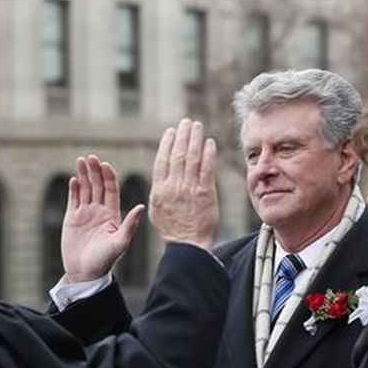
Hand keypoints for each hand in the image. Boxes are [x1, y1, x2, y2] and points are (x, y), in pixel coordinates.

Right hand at [61, 155, 143, 281]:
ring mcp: (85, 214)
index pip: (111, 190)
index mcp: (112, 215)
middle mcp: (99, 211)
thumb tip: (141, 206)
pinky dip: (73, 189)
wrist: (85, 274)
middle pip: (98, 185)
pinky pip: (73, 199)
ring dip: (83, 175)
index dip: (108, 177)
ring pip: (85, 189)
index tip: (104, 165)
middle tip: (90, 157)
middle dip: (94, 171)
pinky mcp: (72, 219)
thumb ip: (129, 225)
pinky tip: (73, 179)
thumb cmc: (104, 261)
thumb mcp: (119, 243)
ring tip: (80, 160)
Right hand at [149, 118, 217, 249]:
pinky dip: (208, 153)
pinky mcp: (206, 193)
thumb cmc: (173, 229)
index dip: (167, 143)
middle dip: (182, 135)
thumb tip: (161, 174)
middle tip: (187, 122)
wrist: (188, 244)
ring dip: (195, 138)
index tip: (171, 131)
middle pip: (178, 154)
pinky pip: (207, 168)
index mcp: (159, 189)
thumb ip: (159, 190)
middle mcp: (174, 187)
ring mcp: (190, 189)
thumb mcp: (157, 209)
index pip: (162, 160)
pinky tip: (209, 143)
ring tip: (197, 126)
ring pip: (192, 157)